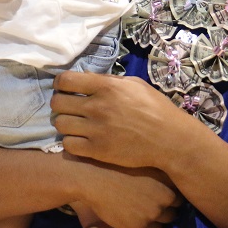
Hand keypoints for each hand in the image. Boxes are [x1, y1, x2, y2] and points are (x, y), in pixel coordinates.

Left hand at [52, 72, 192, 169]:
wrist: (169, 139)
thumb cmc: (155, 108)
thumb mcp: (134, 85)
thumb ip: (107, 80)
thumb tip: (84, 76)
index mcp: (107, 87)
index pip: (65, 80)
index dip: (61, 83)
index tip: (65, 88)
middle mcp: (98, 107)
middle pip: (57, 103)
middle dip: (60, 103)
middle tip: (68, 107)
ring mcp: (96, 130)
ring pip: (59, 124)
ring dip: (64, 123)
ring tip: (74, 123)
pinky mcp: (97, 151)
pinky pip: (68, 145)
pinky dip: (71, 141)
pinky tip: (80, 139)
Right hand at [70, 156, 181, 227]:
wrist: (93, 179)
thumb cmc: (114, 164)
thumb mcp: (140, 158)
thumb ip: (157, 164)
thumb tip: (171, 164)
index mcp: (166, 177)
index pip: (180, 188)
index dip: (172, 189)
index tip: (165, 188)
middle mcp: (164, 194)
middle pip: (177, 205)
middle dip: (170, 203)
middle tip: (157, 200)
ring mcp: (154, 211)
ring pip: (169, 219)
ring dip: (162, 216)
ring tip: (149, 209)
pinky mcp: (142, 226)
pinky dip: (152, 227)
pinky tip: (142, 219)